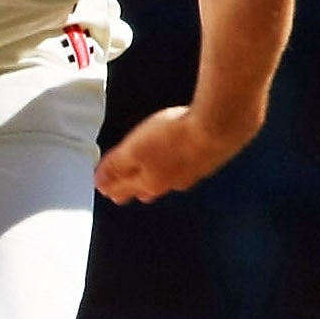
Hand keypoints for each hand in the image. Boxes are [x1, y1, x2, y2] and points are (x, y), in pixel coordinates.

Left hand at [94, 105, 254, 204]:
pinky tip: (180, 161)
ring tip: (149, 179)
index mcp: (150, 182)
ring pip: (168, 180)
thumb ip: (116, 167)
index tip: (103, 187)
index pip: (124, 189)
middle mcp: (173, 182)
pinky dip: (178, 166)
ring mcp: (194, 172)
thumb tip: (100, 184)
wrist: (219, 126)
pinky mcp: (210, 158)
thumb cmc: (174, 137)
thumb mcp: (133, 150)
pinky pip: (188, 167)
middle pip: (147, 189)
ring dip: (156, 180)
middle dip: (133, 189)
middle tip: (123, 191)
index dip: (111, 187)